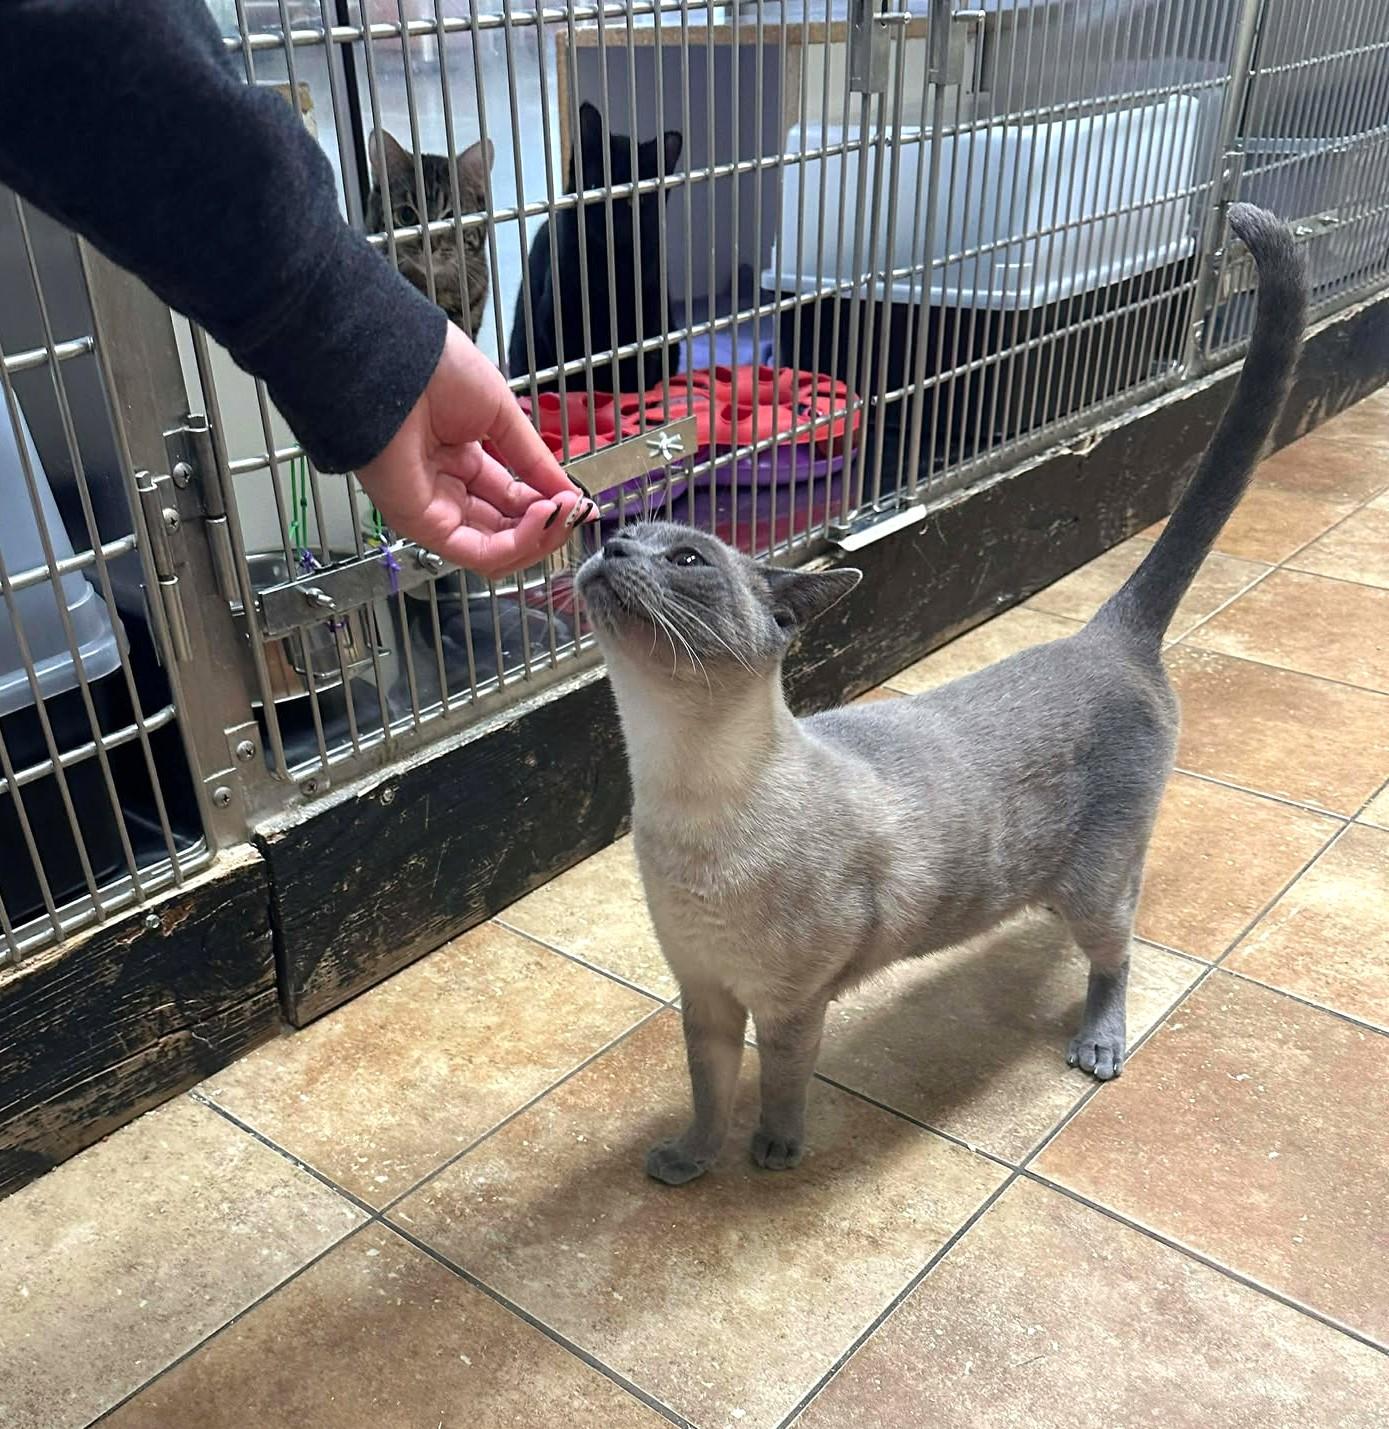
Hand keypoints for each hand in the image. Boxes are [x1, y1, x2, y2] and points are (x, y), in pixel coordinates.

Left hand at [355, 323, 593, 579]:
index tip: (580, 501)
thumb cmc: (437, 372)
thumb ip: (535, 461)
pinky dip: (518, 542)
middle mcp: (449, 490)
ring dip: (539, 537)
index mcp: (464, 461)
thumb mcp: (502, 417)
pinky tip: (542, 517)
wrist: (395, 360)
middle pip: (508, 530)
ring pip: (497, 549)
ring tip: (563, 512)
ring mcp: (435, 510)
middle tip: (576, 510)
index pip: (514, 501)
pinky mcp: (423, 525)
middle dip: (548, 525)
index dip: (550, 505)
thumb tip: (569, 495)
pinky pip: (479, 551)